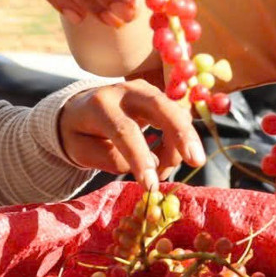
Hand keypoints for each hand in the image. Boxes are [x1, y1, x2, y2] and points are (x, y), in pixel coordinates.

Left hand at [57, 80, 206, 186]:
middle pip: (160, 108)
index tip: (151, 185)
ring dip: (180, 146)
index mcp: (100, 105)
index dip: (140, 158)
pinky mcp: (158, 97)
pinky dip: (179, 141)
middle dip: (181, 134)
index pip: (125, 130)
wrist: (79, 109)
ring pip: (174, 113)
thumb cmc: (80, 133)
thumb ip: (109, 158)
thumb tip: (148, 164)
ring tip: (162, 172)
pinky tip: (167, 160)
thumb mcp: (81, 151)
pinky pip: (177, 117)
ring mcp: (145, 91)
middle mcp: (125, 91)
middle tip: (196, 161)